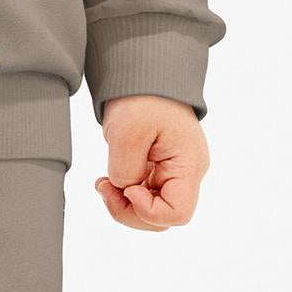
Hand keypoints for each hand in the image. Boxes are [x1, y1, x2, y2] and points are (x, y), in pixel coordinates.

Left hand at [95, 94, 208, 231]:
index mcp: (188, 165)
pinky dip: (124, 193)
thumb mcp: (127, 132)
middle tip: (104, 187)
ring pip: (152, 210)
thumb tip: (124, 190)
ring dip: (124, 204)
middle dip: (130, 211)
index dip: (147, 211)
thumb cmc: (142, 97)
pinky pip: (144, 195)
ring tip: (103, 183)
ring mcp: (174, 172)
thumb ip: (125, 171)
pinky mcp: (159, 169)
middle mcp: (187, 173)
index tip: (127, 188)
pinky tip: (108, 179)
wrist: (145, 73)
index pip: (178, 214)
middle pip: (164, 218)